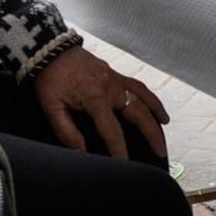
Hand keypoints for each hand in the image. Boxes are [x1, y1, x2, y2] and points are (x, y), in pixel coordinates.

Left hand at [32, 47, 168, 159]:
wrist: (50, 49)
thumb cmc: (50, 78)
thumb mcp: (51, 107)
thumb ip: (66, 131)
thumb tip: (81, 152)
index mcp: (95, 98)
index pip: (113, 131)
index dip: (119, 151)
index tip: (126, 166)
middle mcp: (111, 88)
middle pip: (139, 113)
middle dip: (152, 133)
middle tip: (160, 151)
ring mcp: (115, 78)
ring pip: (143, 96)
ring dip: (156, 112)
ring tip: (165, 126)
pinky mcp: (114, 72)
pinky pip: (137, 85)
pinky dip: (149, 96)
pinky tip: (154, 106)